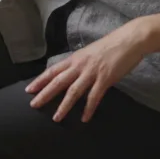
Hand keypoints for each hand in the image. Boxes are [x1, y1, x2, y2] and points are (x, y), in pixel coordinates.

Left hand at [26, 22, 148, 122]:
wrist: (130, 39)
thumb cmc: (111, 45)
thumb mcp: (90, 53)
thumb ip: (81, 64)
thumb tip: (73, 73)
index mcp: (75, 58)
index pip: (53, 70)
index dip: (40, 80)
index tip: (29, 89)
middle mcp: (80, 65)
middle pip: (58, 81)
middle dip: (45, 94)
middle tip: (33, 105)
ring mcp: (92, 72)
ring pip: (73, 91)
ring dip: (64, 106)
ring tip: (56, 118)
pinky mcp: (105, 78)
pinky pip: (94, 96)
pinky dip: (88, 108)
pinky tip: (84, 118)